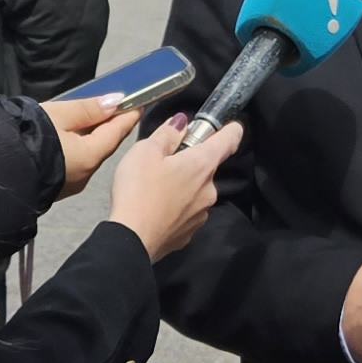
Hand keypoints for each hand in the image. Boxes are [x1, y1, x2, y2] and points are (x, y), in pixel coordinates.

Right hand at [45, 93, 143, 191]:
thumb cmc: (25, 140)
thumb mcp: (57, 115)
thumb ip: (88, 108)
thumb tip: (113, 102)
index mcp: (90, 158)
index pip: (116, 132)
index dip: (127, 115)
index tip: (137, 103)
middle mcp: (83, 176)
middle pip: (103, 144)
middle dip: (107, 125)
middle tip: (112, 106)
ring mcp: (68, 185)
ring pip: (87, 155)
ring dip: (90, 137)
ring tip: (88, 117)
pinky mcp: (54, 188)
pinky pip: (73, 163)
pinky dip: (76, 148)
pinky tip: (68, 137)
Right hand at [106, 114, 243, 258]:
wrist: (130, 240)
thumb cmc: (138, 190)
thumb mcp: (145, 152)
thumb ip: (167, 134)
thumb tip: (182, 122)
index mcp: (202, 165)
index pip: (230, 139)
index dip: (230, 128)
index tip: (228, 124)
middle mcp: (210, 189)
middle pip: (207, 167)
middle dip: (190, 162)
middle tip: (164, 163)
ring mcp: (202, 214)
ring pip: (196, 191)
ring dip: (183, 186)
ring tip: (155, 190)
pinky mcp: (189, 234)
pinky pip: (187, 213)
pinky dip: (176, 208)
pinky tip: (156, 210)